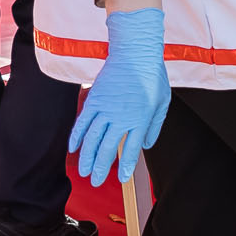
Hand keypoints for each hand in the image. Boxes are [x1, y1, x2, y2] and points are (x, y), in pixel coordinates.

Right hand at [69, 7, 168, 185]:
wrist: (136, 53)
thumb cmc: (152, 76)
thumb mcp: (163, 102)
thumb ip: (154, 125)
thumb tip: (147, 145)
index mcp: (140, 118)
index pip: (131, 149)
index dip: (124, 166)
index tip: (120, 179)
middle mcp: (122, 117)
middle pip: (108, 148)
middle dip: (101, 167)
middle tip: (96, 182)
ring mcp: (105, 109)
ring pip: (92, 139)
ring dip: (87, 157)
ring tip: (84, 172)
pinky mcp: (93, 100)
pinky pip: (82, 122)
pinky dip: (76, 137)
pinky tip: (73, 149)